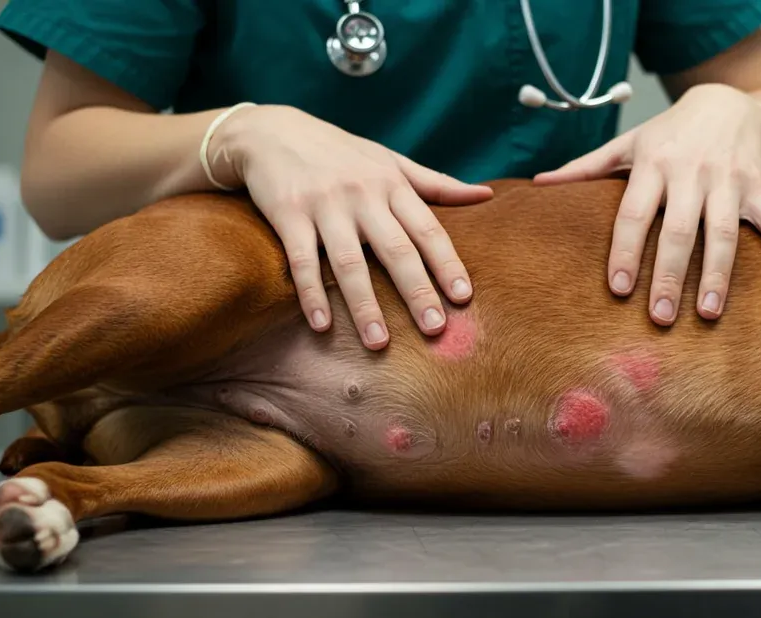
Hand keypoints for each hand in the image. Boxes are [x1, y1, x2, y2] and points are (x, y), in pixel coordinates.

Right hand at [208, 105, 492, 349]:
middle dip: (417, 291)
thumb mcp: (390, 161)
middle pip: (396, 250)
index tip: (464, 298)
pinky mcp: (289, 214)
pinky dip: (311, 294)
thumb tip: (488, 195)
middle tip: (434, 330)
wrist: (272, 131)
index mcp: (392, 185)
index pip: (428, 230)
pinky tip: (322, 325)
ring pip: (350, 262)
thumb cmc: (341, 153)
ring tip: (378, 343)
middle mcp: (363, 195)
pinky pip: (302, 260)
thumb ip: (437, 184)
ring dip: (364, 305)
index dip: (447, 264)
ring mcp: (325, 205)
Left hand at [534, 83, 760, 325]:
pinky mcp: (759, 188)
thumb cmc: (668, 133)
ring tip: (708, 314)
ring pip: (724, 233)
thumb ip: (586, 167)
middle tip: (658, 318)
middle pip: (678, 231)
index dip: (627, 250)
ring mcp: (729, 182)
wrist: (726, 101)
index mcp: (653, 165)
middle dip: (668, 276)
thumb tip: (537, 185)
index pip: (634, 214)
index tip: (619, 288)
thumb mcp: (628, 143)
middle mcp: (690, 174)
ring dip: (717, 275)